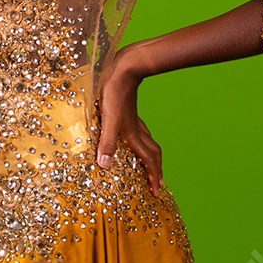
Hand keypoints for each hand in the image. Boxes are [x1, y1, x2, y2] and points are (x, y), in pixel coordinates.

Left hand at [96, 46, 163, 197]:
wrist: (123, 69)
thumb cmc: (114, 93)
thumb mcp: (107, 118)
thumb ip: (106, 142)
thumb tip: (104, 166)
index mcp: (132, 135)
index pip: (148, 160)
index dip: (153, 177)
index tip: (157, 193)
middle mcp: (137, 130)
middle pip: (152, 154)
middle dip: (156, 170)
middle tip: (158, 185)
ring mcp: (134, 120)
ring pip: (148, 143)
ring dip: (151, 157)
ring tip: (150, 165)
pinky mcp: (129, 112)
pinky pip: (141, 133)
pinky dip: (143, 143)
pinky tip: (134, 138)